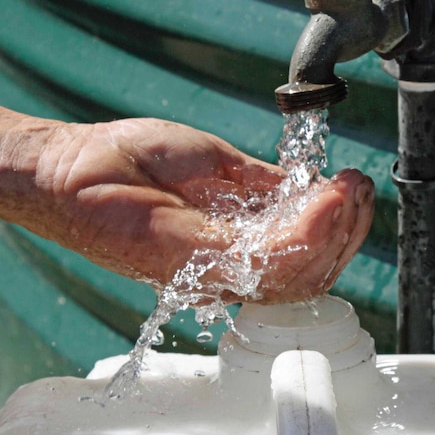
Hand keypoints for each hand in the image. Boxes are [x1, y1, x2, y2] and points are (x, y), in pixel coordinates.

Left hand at [25, 118, 373, 302]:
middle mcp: (227, 268)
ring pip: (296, 273)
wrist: (75, 161)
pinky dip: (305, 229)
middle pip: (308, 274)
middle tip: (359, 189)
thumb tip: (307, 187)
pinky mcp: (193, 259)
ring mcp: (211, 268)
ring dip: (333, 230)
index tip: (356, 186)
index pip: (300, 257)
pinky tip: (326, 198)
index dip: (337, 227)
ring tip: (349, 190)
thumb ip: (262, 185)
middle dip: (345, 232)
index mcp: (233, 247)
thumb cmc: (132, 160)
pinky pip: (264, 257)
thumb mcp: (216, 164)